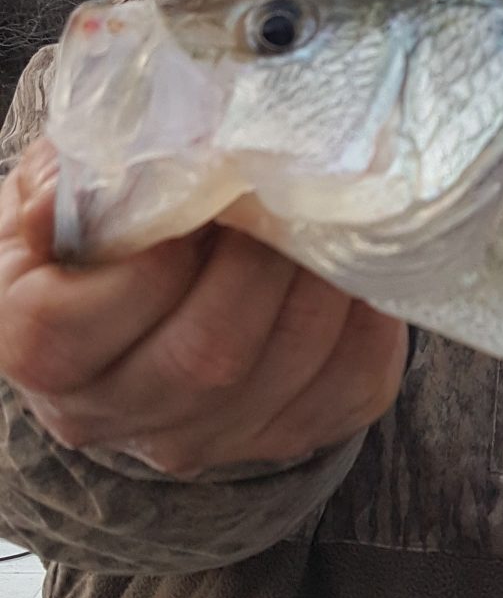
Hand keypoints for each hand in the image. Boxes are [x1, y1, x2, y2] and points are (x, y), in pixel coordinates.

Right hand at [0, 138, 408, 478]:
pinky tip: (362, 265)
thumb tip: (143, 158)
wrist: (118, 305)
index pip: (78, 325)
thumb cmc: (84, 236)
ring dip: (324, 283)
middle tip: (285, 192)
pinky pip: (349, 389)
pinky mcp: (282, 436)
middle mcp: (114, 413)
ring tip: (330, 216)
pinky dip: (369, 321)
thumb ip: (81, 175)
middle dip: (260, 262)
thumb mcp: (53, 193)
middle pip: (206, 354)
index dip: (152, 255)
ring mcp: (202, 439)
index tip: (198, 192)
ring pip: (285, 371)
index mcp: (38, 350)